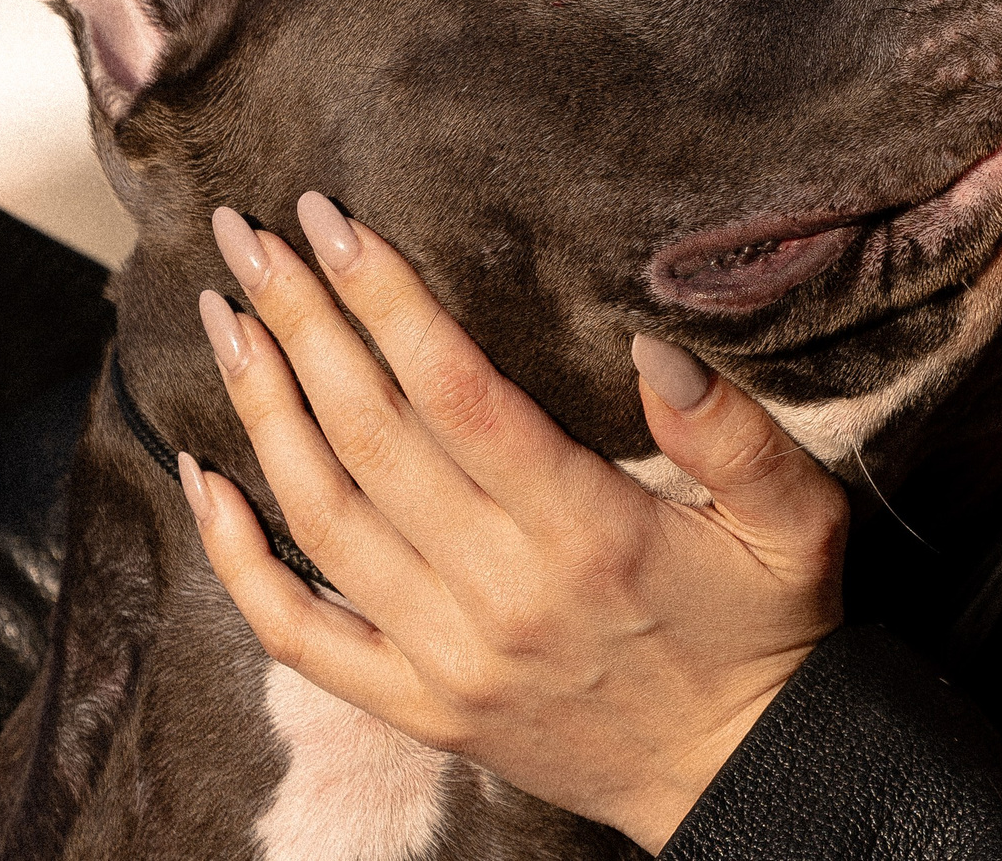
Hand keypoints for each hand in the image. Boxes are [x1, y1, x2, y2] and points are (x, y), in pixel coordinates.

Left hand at [181, 192, 848, 851]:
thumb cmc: (772, 633)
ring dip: (260, 410)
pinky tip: (203, 481)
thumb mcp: (797, 522)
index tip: (335, 222)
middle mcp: (500, 592)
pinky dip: (238, 559)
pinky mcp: (421, 707)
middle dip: (301, 323)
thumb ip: (735, 431)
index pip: (456, 392)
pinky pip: (299, 634)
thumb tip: (651, 345)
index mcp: (587, 531)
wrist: (747, 779)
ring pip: (322, 517)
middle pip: (370, 435)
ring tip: (225, 319)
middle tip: (250, 237)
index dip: (386, 300)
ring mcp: (447, 657)